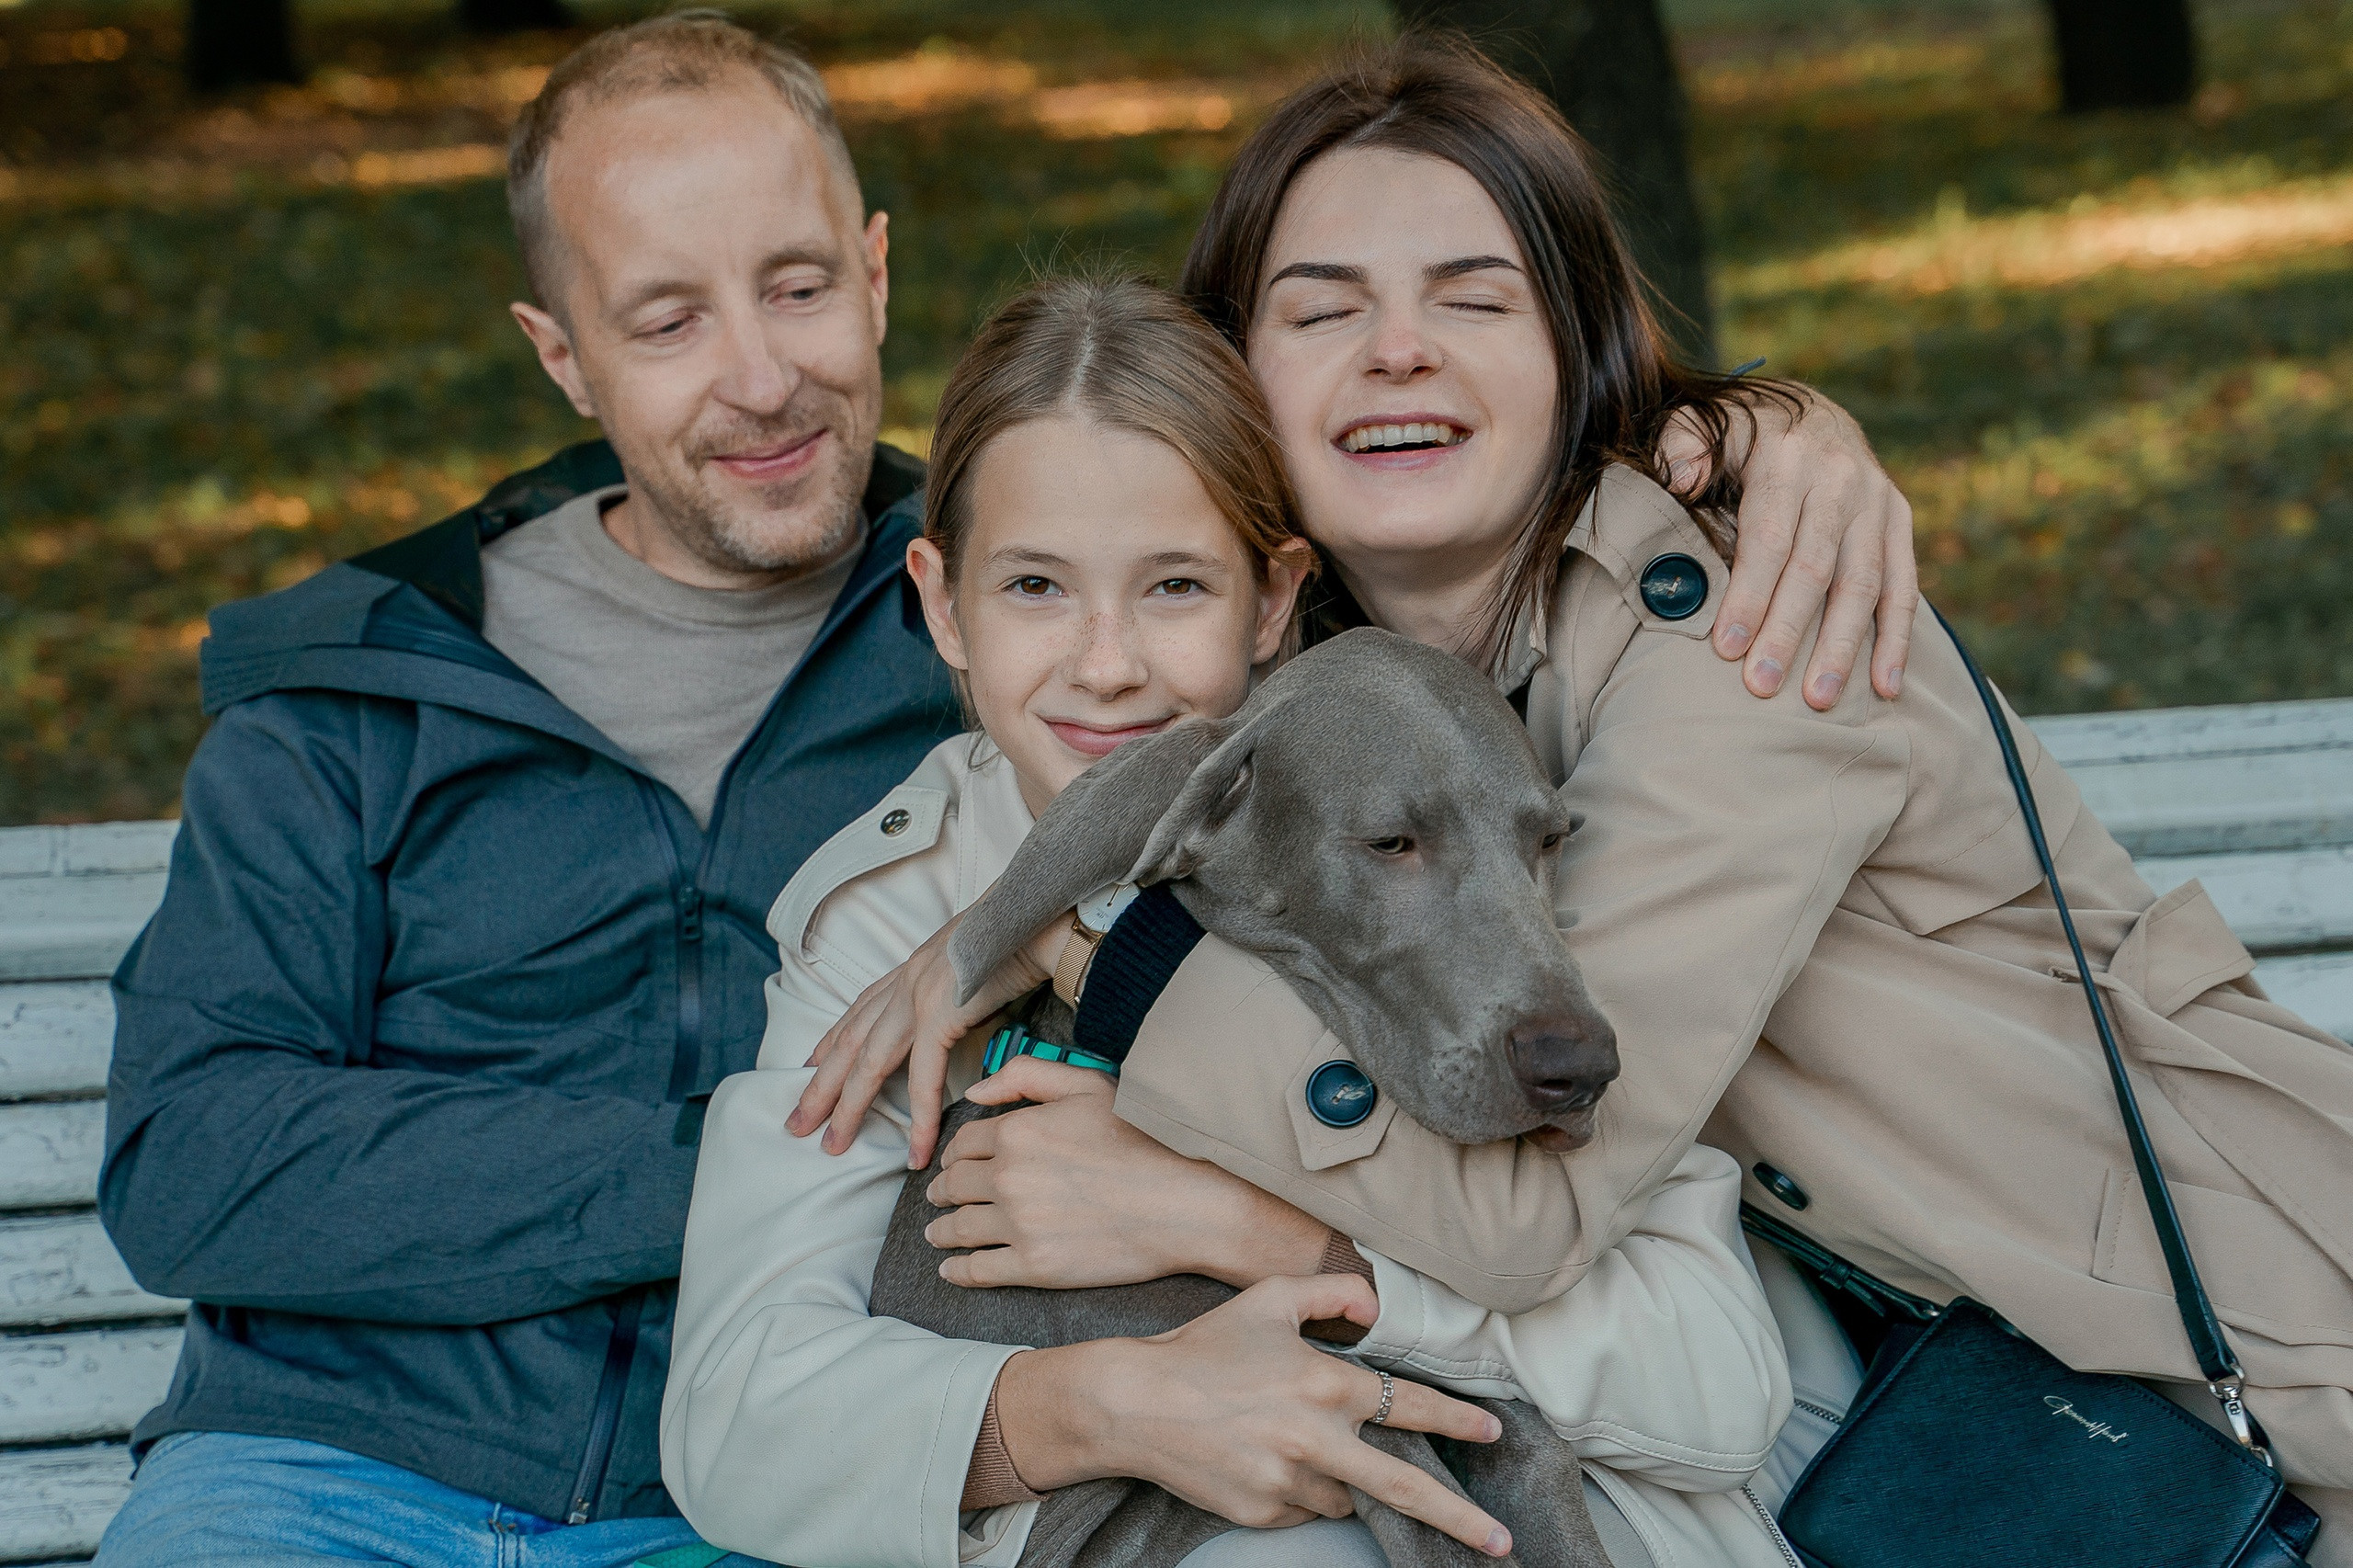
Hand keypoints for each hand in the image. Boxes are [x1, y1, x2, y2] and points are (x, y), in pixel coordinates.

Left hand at [786, 907, 1073, 1165]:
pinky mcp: (940, 1015)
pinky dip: (918, 1119)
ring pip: (869, 1064)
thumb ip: (959, 989)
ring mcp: (919, 997)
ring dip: (848, 1109)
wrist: (1046, 918)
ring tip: (833, 1146)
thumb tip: (963, 1012)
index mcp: (913, 967)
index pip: (859, 1010)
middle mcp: (906, 981)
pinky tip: (914, 1150)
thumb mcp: (976, 961)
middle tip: (796, 1124)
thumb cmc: (1025, 936)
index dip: (830, 1041)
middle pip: (849, 1042)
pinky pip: (923, 1079)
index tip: (809, 1068)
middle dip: (820, 1087)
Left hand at [927, 1058, 1330, 1288]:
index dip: (954, 1153)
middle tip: (937, 1198)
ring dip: (941, 1231)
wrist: (1184, 1202)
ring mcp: (1018, 1225)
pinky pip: (977, 1270)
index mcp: (1016, 1131)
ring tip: (939, 1234)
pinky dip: (956, 1270)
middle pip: (953, 1186)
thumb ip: (1024, 1077)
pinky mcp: (1034, 1267)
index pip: (963, 1143)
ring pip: (958, 1229)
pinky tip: (951, 1269)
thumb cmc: (1144, 1140)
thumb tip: (974, 1092)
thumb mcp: (1087, 1086)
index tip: (952, 1163)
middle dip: (940, 1192)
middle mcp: (1007, 1178)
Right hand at [995, 1275, 1511, 1556]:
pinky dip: (1306, 1491)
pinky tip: (1272, 1461)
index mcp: (1327, 1385)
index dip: (1458, 1420)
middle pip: (1405, 1488)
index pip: (1411, 1408)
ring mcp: (1290, 1483)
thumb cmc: (1203, 1347)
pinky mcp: (1264, 1512)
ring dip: (1352, 1484)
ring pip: (1348, 1497)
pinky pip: (1305, 1508)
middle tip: (1501, 1543)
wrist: (1134, 1404)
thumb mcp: (1268, 1301)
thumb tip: (1375, 1307)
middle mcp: (1317, 1439)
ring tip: (1314, 1454)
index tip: (1492, 1431)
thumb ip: (1330, 1294)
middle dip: (1461, 1519)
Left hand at [1664, 387, 1919, 708]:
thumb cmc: (1742, 433)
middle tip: (1762, 686)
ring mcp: (1876, 502)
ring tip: (1819, 700)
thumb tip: (1682, 479)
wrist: (1811, 409)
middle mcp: (1840, 479)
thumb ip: (1683, 444)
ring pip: (1863, 583)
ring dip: (1842, 646)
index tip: (1728, 646)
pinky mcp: (1899, 521)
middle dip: (1788, 632)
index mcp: (1788, 459)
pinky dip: (1896, 638)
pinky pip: (1903, 586)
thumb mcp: (1705, 423)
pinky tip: (1885, 686)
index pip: (1769, 537)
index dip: (1750, 594)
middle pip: (1815, 568)